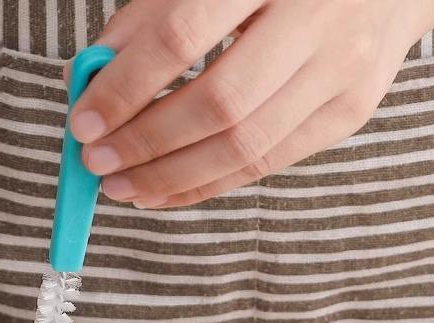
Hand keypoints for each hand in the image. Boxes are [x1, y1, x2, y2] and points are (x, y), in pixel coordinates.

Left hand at [71, 0, 433, 207]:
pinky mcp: (349, 111)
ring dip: (170, 178)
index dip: (125, 89)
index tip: (84, 125)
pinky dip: (205, 186)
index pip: (181, 38)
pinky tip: (163, 193)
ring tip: (122, 187)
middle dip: (145, 144)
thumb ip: (147, 19)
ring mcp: (341, 70)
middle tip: (98, 165)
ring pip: (243, 145)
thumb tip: (85, 79)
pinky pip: (265, 164)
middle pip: (217, 104)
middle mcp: (316, 18)